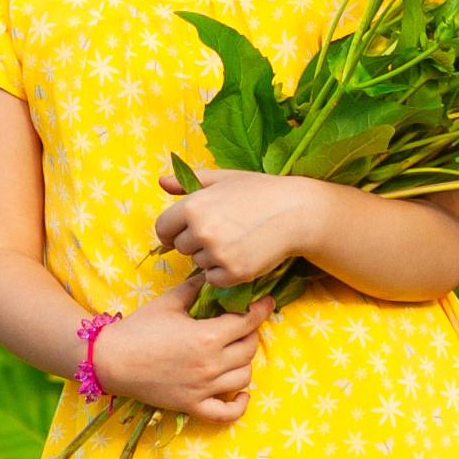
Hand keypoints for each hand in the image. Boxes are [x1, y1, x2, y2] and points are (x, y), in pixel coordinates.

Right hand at [93, 276, 276, 424]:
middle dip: (251, 332)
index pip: (248, 321)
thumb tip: (215, 275)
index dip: (261, 309)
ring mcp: (203, 387)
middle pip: (249, 348)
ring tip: (236, 351)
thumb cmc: (138, 328)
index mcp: (207, 336)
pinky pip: (226, 413)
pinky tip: (241, 393)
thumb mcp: (169, 301)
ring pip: (244, 376)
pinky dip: (239, 405)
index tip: (265, 302)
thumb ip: (196, 287)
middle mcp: (210, 364)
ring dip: (245, 361)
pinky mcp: (192, 405)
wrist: (110, 360)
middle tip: (243, 324)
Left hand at [153, 164, 318, 289]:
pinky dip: (224, 272)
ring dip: (211, 256)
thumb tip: (162, 181)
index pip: (163, 228)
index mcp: (193, 206)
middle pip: (181, 247)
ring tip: (237, 239)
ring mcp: (218, 254)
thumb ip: (188, 181)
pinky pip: (215, 279)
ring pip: (199, 263)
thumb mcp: (223, 179)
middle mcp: (201, 231)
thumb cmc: (259, 191)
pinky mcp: (235, 272)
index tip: (186, 230)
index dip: (173, 230)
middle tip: (224, 229)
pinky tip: (242, 253)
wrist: (297, 212)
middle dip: (196, 241)